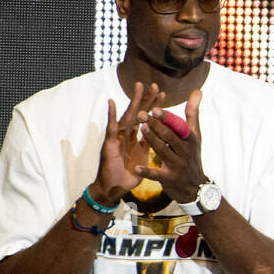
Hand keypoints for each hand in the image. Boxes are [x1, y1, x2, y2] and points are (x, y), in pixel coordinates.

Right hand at [92, 81, 164, 202]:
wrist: (114, 189)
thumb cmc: (127, 174)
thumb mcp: (142, 159)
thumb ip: (147, 147)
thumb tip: (156, 140)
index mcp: (136, 139)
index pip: (147, 119)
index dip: (154, 107)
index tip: (163, 94)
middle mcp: (127, 135)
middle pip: (138, 113)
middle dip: (146, 99)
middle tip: (155, 85)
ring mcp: (118, 138)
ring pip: (127, 116)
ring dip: (133, 101)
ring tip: (139, 86)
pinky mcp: (110, 144)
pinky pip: (111, 128)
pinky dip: (111, 115)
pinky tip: (111, 102)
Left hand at [136, 89, 207, 203]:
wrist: (194, 186)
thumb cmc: (191, 155)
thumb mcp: (195, 135)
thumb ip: (193, 113)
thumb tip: (197, 91)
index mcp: (190, 139)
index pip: (178, 126)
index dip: (167, 117)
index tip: (155, 108)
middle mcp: (185, 151)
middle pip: (169, 136)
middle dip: (155, 125)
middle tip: (141, 114)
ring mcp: (177, 165)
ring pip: (163, 151)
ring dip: (152, 140)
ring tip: (140, 129)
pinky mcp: (169, 179)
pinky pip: (157, 175)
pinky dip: (147, 172)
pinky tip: (137, 167)